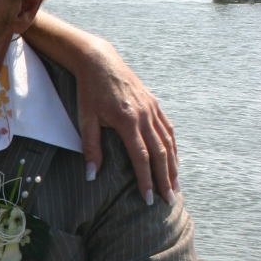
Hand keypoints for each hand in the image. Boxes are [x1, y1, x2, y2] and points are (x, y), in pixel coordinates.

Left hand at [72, 39, 178, 206]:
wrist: (99, 60)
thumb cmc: (88, 91)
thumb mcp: (85, 120)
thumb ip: (91, 148)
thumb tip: (91, 176)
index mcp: (127, 121)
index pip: (141, 157)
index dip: (146, 180)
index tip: (149, 199)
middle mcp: (144, 115)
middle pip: (160, 152)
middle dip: (165, 179)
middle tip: (169, 200)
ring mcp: (152, 108)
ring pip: (168, 141)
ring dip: (173, 165)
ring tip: (175, 185)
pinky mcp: (153, 103)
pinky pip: (167, 128)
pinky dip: (173, 146)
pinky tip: (174, 160)